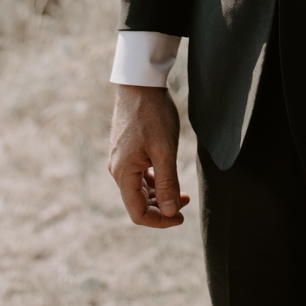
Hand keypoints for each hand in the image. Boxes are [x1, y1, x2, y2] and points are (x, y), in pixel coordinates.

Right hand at [106, 83, 189, 227]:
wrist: (140, 85)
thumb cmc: (153, 115)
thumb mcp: (165, 150)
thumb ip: (167, 182)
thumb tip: (171, 211)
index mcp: (123, 174)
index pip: (138, 213)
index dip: (160, 220)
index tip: (182, 217)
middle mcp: (117, 171)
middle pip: (138, 203)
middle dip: (163, 208)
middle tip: (187, 202)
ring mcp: (121, 160)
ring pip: (139, 189)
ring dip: (160, 195)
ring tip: (183, 193)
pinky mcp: (126, 151)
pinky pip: (138, 175)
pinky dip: (154, 182)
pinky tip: (168, 177)